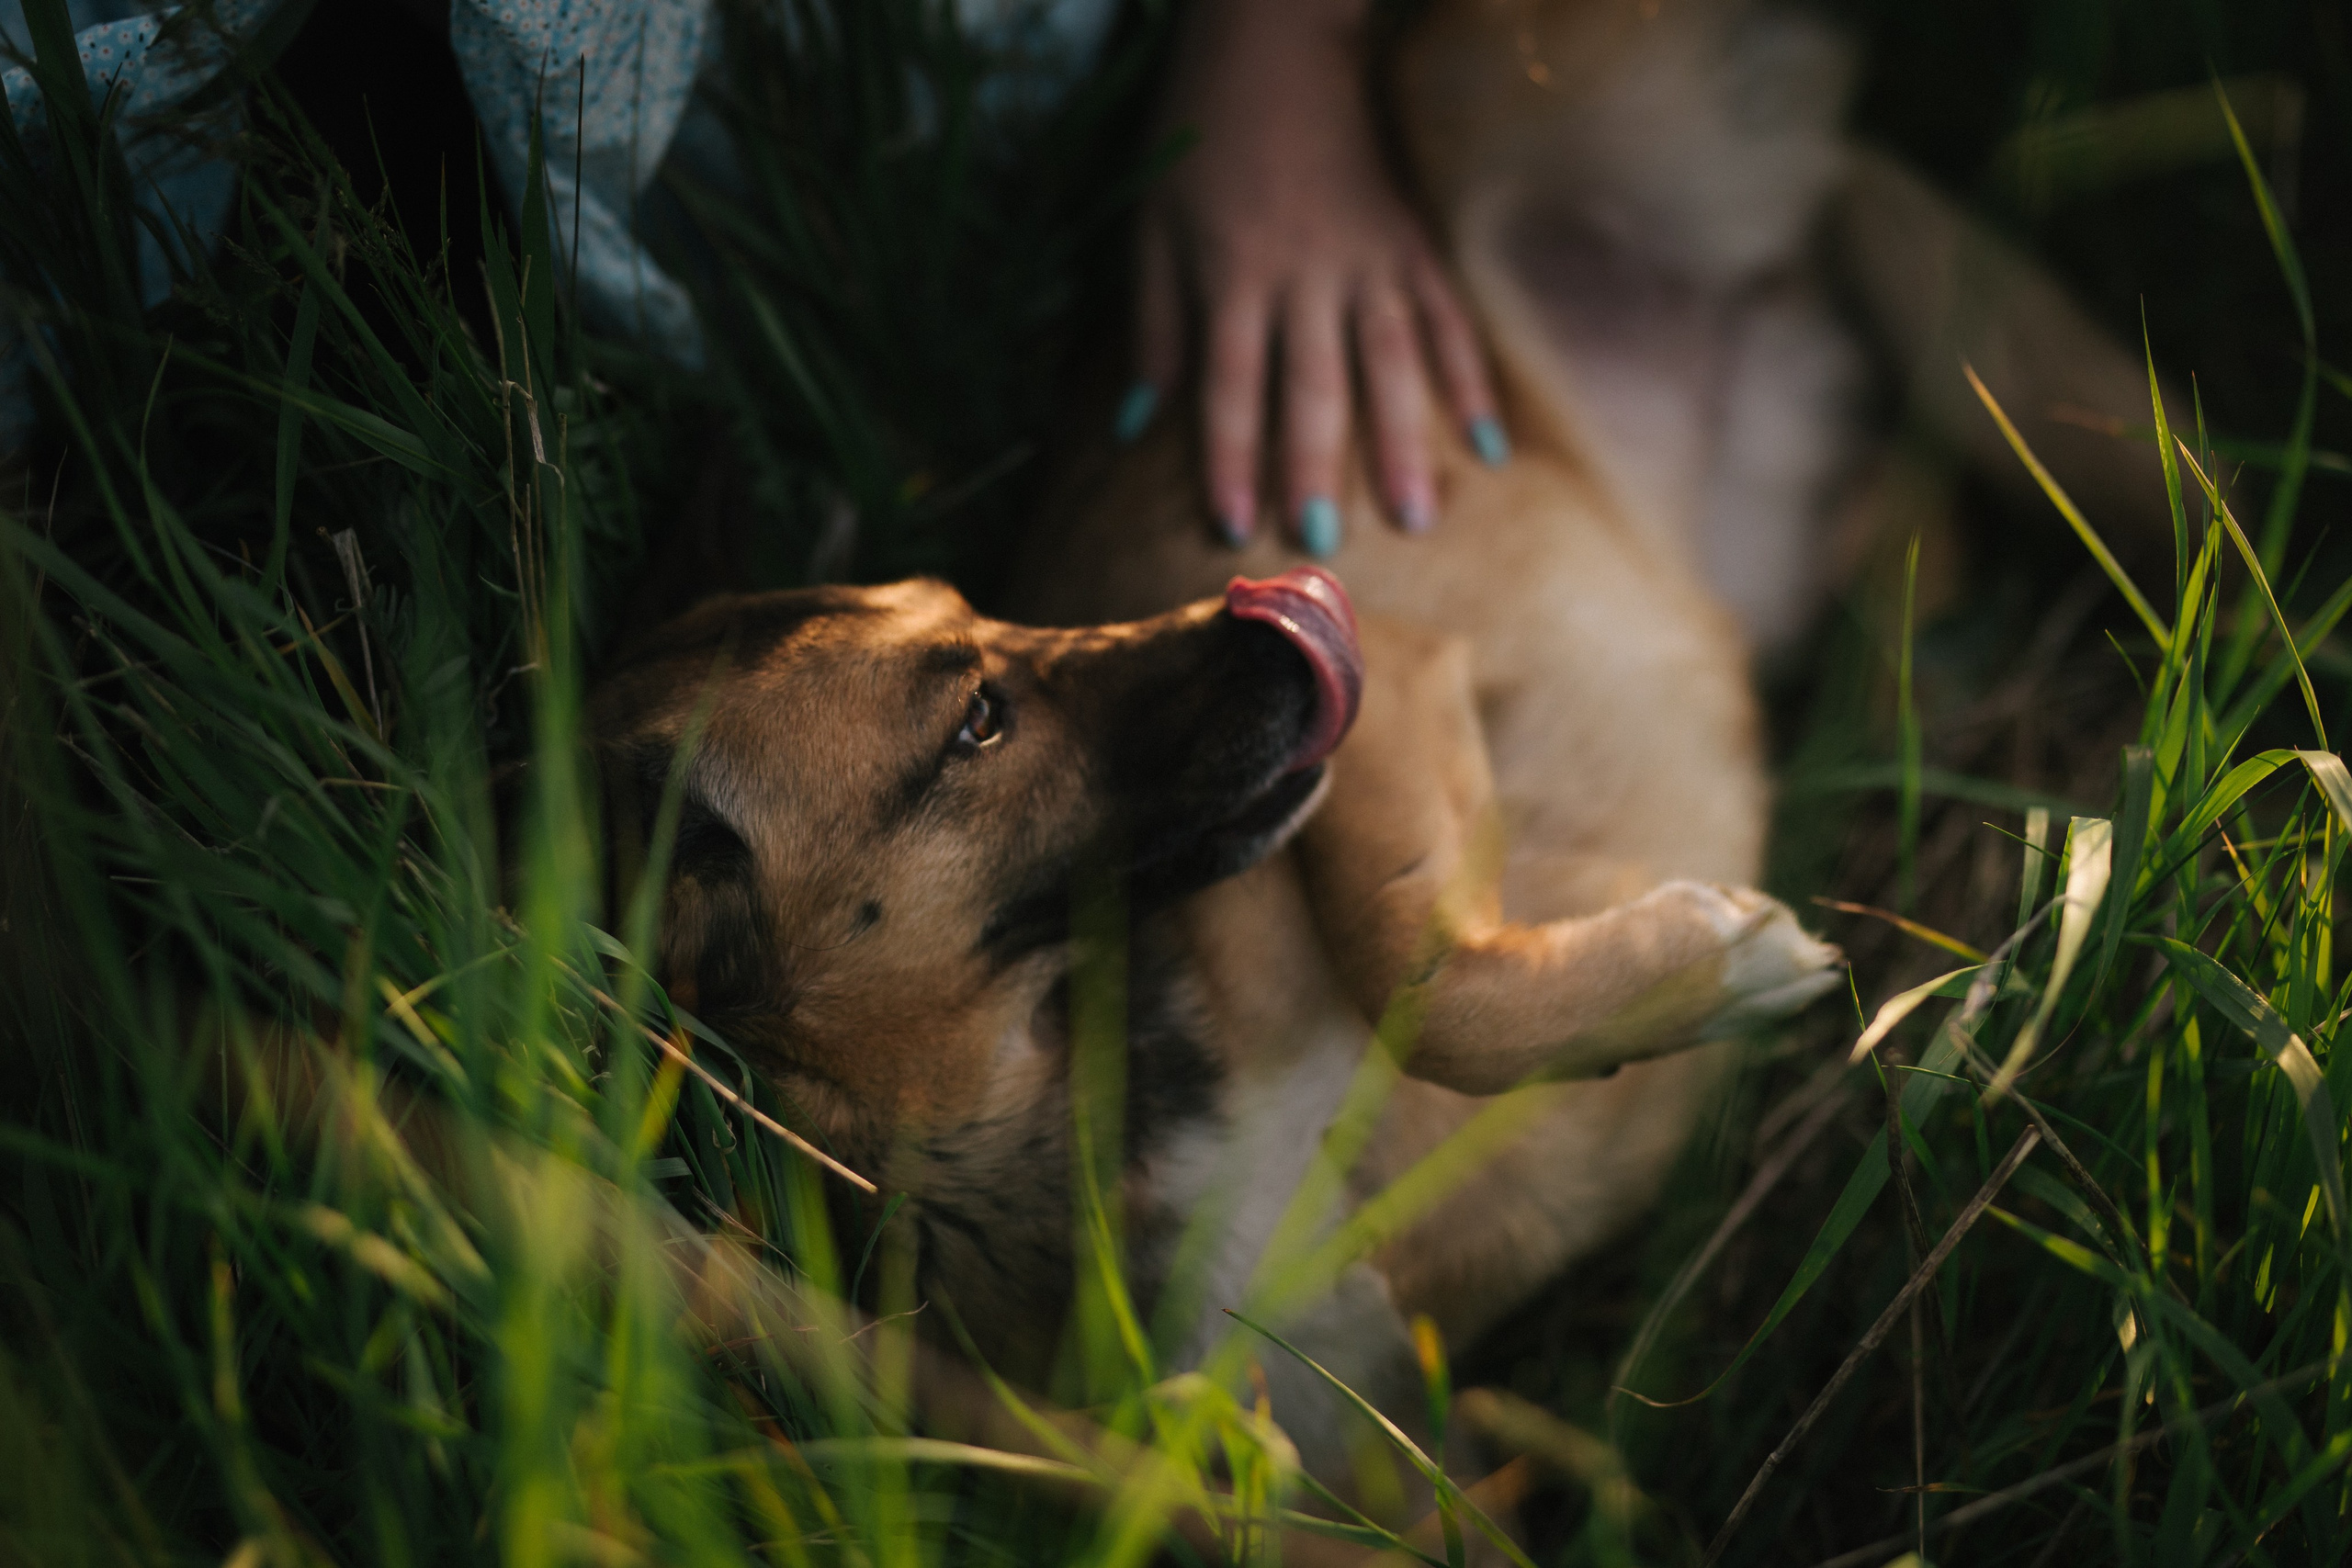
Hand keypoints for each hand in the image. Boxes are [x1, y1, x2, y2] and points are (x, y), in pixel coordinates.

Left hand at [1124, 0, 1504, 556]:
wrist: (1278, 45)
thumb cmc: (1200, 143)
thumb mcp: (1152, 228)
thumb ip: (1151, 331)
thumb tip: (1134, 430)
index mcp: (1233, 271)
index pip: (1231, 384)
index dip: (1230, 459)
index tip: (1233, 529)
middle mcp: (1305, 272)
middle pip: (1314, 384)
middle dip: (1317, 465)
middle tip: (1325, 542)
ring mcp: (1369, 257)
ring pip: (1392, 360)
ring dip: (1406, 443)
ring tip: (1420, 517)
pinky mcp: (1412, 241)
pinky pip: (1449, 317)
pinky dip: (1471, 379)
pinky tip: (1490, 443)